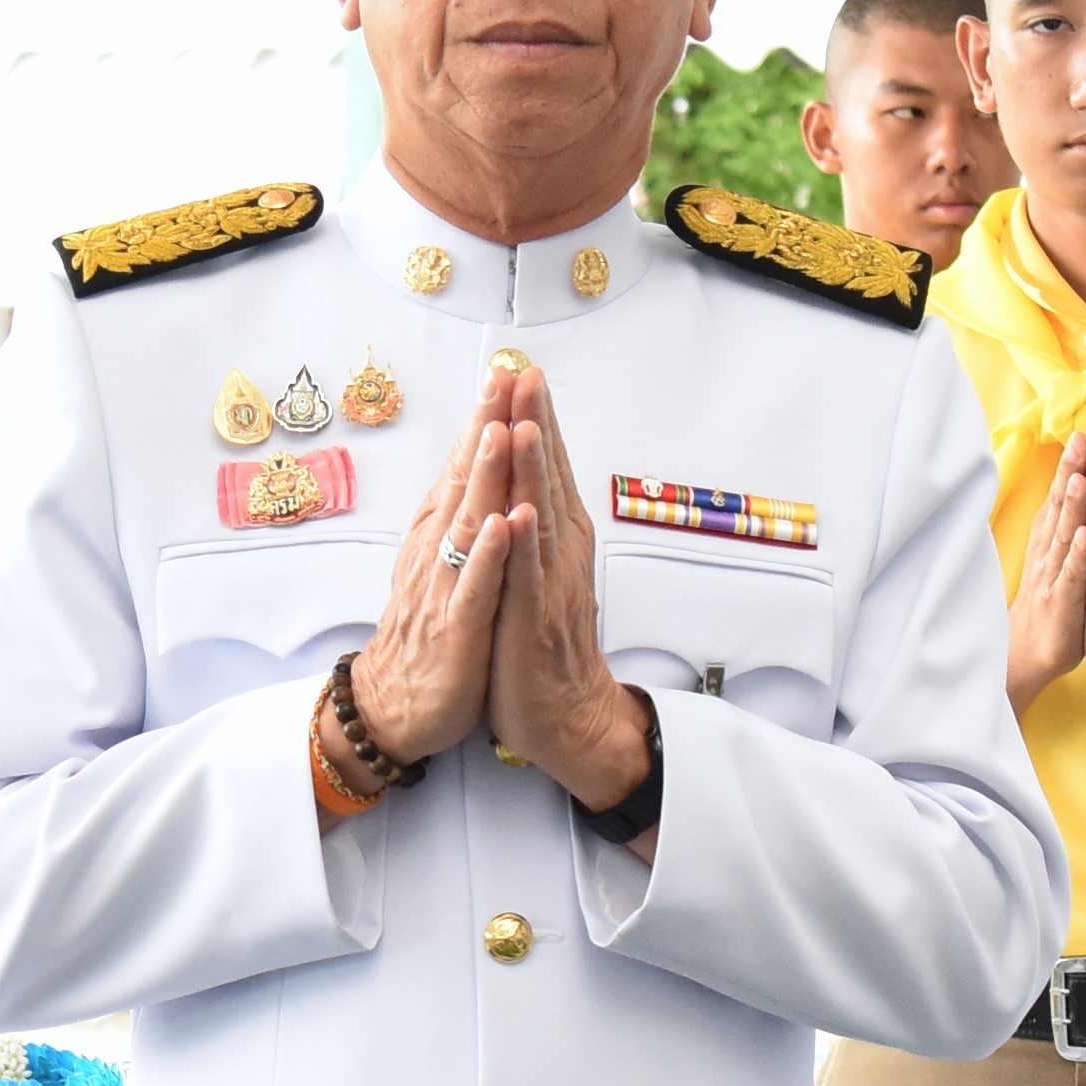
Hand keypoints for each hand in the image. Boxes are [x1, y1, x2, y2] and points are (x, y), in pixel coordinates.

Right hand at [345, 388, 515, 769]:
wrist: (396, 705)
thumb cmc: (428, 632)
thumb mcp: (440, 562)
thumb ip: (456, 514)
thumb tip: (472, 463)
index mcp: (439, 535)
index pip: (463, 466)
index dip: (483, 419)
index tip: (504, 372)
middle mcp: (437, 552)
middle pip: (464, 480)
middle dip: (484, 426)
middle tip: (502, 376)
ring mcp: (445, 588)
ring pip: (466, 524)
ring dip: (484, 476)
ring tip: (500, 430)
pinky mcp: (456, 629)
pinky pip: (473, 588)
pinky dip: (487, 555)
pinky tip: (501, 525)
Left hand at [474, 353, 660, 826]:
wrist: (565, 716)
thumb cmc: (542, 645)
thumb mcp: (537, 572)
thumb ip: (534, 524)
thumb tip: (526, 475)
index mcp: (557, 539)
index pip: (546, 467)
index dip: (535, 417)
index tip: (524, 369)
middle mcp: (560, 553)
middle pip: (549, 478)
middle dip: (537, 423)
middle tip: (528, 372)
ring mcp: (549, 587)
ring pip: (540, 518)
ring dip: (534, 472)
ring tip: (527, 423)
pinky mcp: (532, 623)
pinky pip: (528, 580)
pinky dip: (524, 546)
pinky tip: (520, 513)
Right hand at [1003, 434, 1085, 706]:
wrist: (1032, 651)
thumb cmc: (1051, 601)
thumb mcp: (1057, 558)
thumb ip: (1061, 525)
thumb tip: (1069, 490)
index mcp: (1050, 541)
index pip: (1060, 498)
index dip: (1070, 467)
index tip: (1081, 435)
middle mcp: (1049, 552)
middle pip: (1060, 507)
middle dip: (1071, 473)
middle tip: (1080, 439)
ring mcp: (1055, 575)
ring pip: (1065, 535)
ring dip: (1073, 506)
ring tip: (1082, 476)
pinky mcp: (1064, 600)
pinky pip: (1073, 574)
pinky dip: (1081, 554)